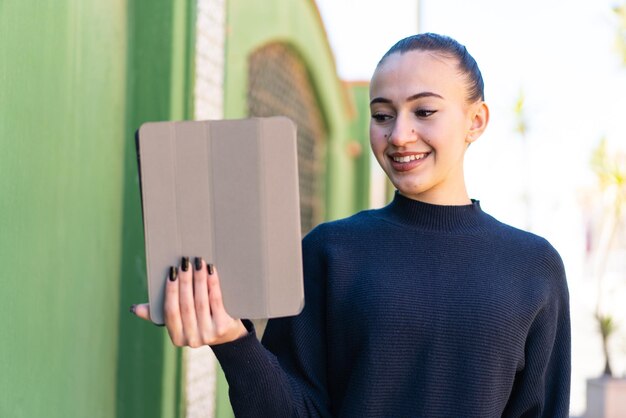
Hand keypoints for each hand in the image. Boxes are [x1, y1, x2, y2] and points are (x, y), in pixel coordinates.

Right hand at [131, 257, 247, 346]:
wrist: (230, 334)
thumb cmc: (199, 321)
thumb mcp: (180, 321)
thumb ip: (158, 314)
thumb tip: (135, 309)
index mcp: (176, 337)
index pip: (170, 311)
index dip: (170, 291)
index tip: (171, 272)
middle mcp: (191, 339)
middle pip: (186, 304)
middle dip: (185, 281)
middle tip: (185, 262)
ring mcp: (208, 335)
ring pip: (201, 301)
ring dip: (199, 279)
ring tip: (198, 263)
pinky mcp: (223, 327)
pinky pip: (216, 301)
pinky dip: (213, 284)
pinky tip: (211, 271)